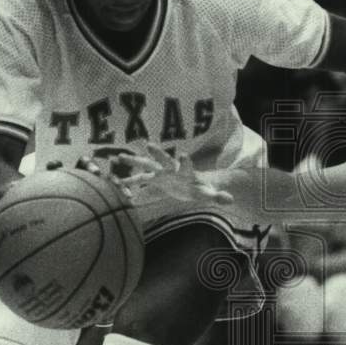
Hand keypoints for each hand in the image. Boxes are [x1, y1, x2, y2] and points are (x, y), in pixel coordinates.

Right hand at [106, 143, 233, 205]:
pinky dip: (130, 183)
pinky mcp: (154, 180)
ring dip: (134, 162)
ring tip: (118, 157)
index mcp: (186, 172)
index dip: (185, 160)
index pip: (186, 165)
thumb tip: (230, 199)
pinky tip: (115, 183)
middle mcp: (172, 169)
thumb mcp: (208, 194)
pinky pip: (140, 180)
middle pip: (163, 160)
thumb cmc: (200, 189)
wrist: (191, 185)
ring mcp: (161, 173)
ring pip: (146, 165)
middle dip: (157, 153)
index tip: (183, 154)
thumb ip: (217, 196)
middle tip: (149, 145)